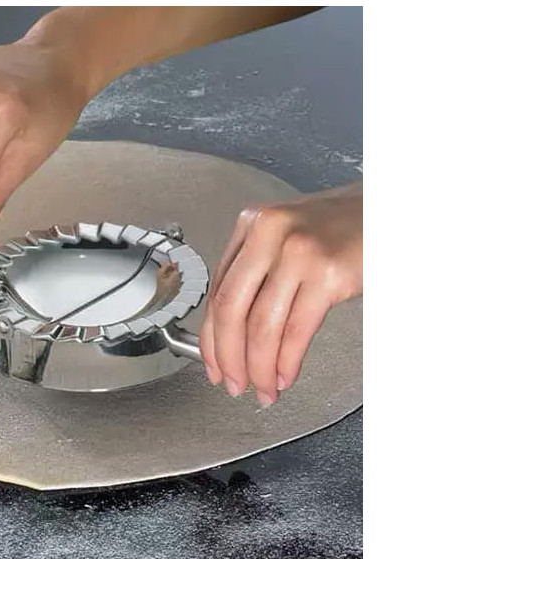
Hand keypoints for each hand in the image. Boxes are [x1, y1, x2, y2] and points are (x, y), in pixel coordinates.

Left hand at [199, 183, 361, 405]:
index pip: (218, 291)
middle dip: (228, 358)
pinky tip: (285, 375)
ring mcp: (297, 252)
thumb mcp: (288, 240)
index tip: (212, 364)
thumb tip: (231, 333)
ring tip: (263, 388)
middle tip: (233, 384)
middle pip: (230, 309)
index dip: (211, 338)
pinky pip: (295, 330)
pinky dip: (286, 361)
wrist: (391, 213)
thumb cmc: (343, 229)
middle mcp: (269, 233)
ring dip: (259, 367)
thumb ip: (258, 274)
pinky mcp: (328, 273)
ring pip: (261, 325)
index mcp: (252, 224)